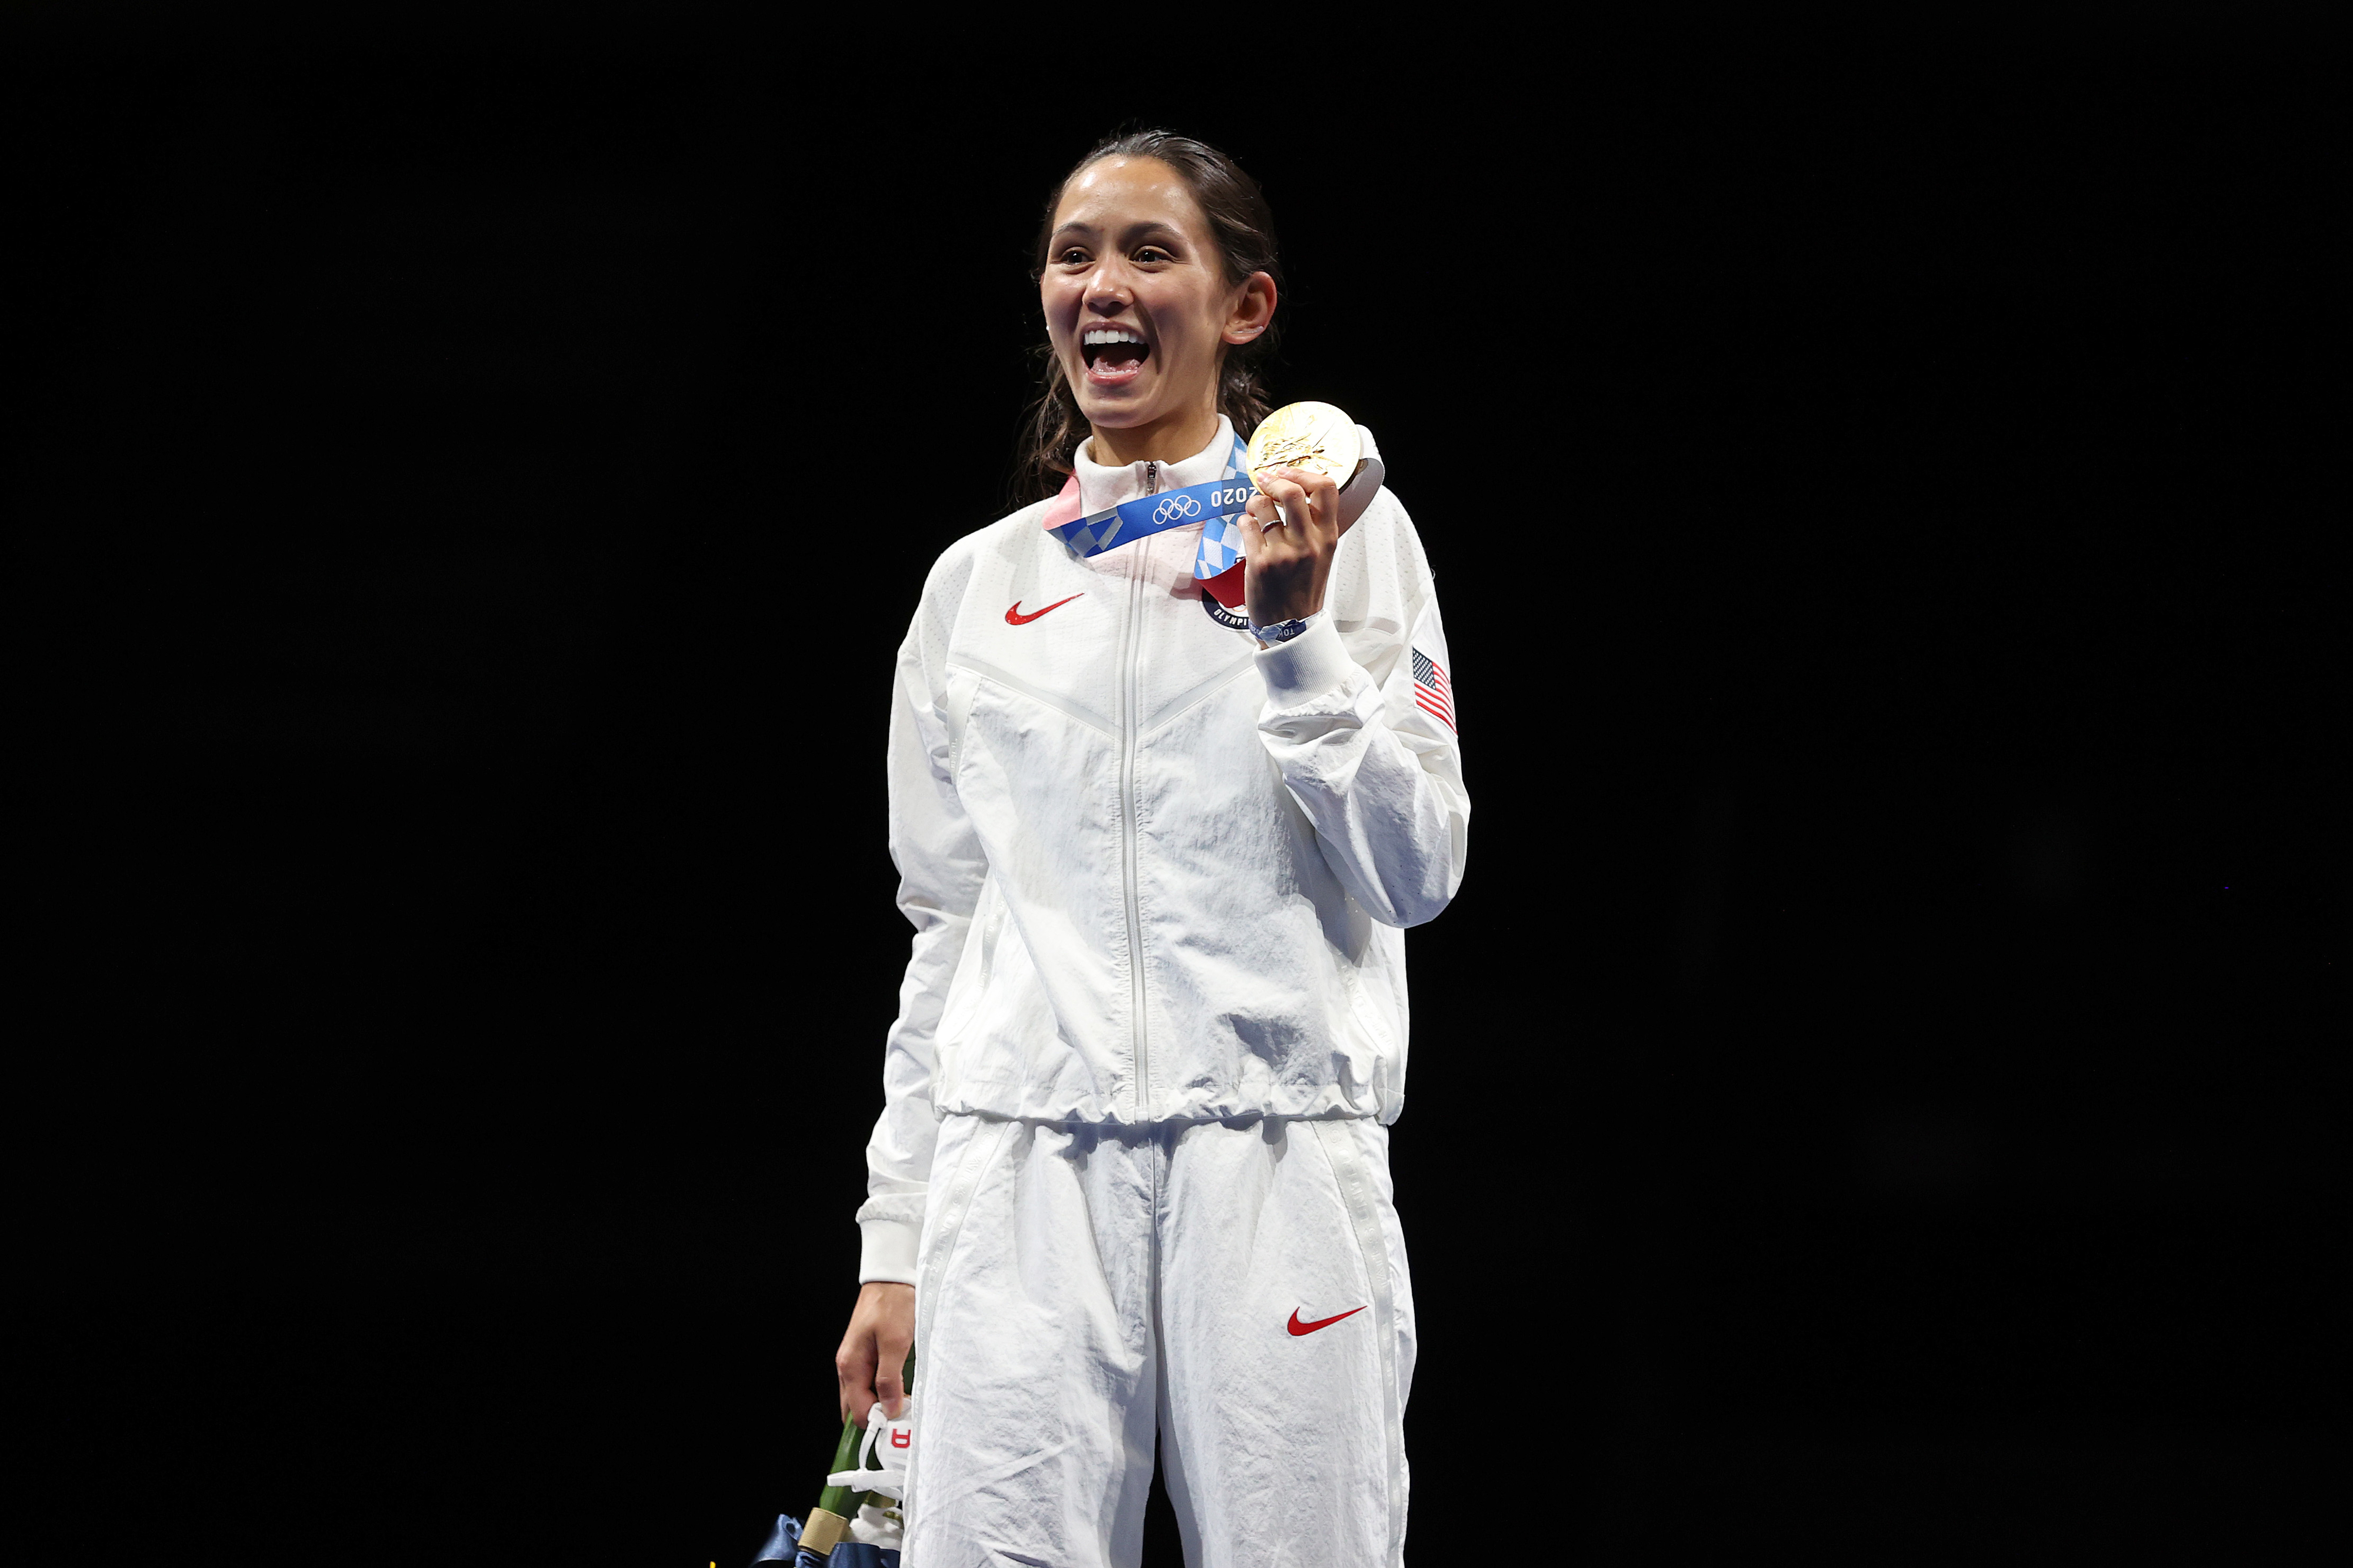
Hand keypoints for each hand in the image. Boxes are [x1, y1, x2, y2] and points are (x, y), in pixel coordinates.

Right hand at [835, 1281, 914, 1423]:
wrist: (892, 1277)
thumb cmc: (893, 1304)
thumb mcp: (896, 1343)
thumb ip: (890, 1379)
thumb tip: (889, 1410)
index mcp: (851, 1366)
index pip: (858, 1412)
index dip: (879, 1421)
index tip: (902, 1421)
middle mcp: (848, 1367)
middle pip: (856, 1408)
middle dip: (878, 1417)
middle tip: (904, 1416)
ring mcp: (856, 1361)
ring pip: (864, 1396)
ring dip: (882, 1403)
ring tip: (907, 1400)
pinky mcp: (866, 1355)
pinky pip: (871, 1382)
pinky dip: (884, 1389)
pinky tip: (901, 1385)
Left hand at [1240, 464, 1346, 626]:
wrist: (1291, 627)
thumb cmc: (1304, 588)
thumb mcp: (1322, 555)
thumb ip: (1315, 525)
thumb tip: (1294, 488)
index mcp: (1328, 537)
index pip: (1327, 488)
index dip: (1303, 473)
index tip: (1287, 473)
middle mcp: (1308, 543)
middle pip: (1292, 491)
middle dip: (1273, 480)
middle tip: (1264, 481)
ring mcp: (1283, 553)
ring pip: (1262, 505)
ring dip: (1254, 502)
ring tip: (1254, 511)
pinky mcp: (1260, 563)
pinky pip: (1246, 525)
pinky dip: (1243, 522)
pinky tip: (1248, 530)